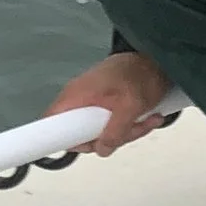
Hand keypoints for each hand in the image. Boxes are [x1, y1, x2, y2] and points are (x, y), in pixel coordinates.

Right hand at [47, 50, 173, 157]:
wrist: (155, 57)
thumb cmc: (141, 72)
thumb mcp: (131, 105)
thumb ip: (116, 131)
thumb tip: (102, 148)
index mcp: (76, 95)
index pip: (50, 123)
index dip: (64, 139)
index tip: (89, 143)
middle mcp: (79, 100)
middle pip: (80, 136)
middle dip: (109, 138)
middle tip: (130, 129)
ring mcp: (91, 104)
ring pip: (99, 133)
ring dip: (126, 133)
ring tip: (145, 120)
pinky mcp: (103, 107)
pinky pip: (110, 126)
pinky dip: (129, 127)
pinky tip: (146, 118)